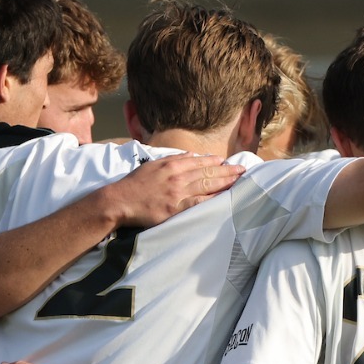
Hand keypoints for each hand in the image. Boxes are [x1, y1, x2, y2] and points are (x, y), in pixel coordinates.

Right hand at [105, 154, 243, 227]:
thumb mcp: (153, 164)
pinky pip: (200, 202)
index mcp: (172, 164)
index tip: (227, 162)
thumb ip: (173, 159)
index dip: (215, 162)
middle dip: (227, 171)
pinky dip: (214, 198)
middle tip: (243, 170)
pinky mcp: (176, 208)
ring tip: (240, 180)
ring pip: (207, 185)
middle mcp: (178, 176)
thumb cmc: (135, 184)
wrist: (121, 200)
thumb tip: (190, 156)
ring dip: (226, 182)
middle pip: (208, 173)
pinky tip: (226, 196)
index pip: (199, 162)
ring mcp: (178, 192)